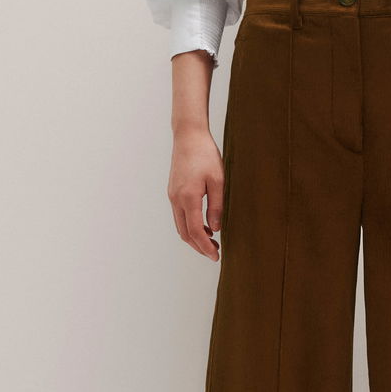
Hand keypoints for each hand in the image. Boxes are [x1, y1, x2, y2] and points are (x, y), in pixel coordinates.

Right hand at [167, 126, 223, 260]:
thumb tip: (215, 229)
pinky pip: (180, 216)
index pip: (195, 231)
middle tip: (215, 253)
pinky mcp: (173, 192)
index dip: (205, 247)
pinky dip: (190, 226)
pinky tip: (204, 226)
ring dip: (195, 237)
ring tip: (212, 242)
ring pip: (180, 226)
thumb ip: (216, 206)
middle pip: (185, 233)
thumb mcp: (218, 180)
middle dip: (199, 246)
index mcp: (188, 197)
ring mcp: (172, 196)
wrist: (188, 135)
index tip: (216, 256)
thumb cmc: (205, 155)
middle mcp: (176, 199)